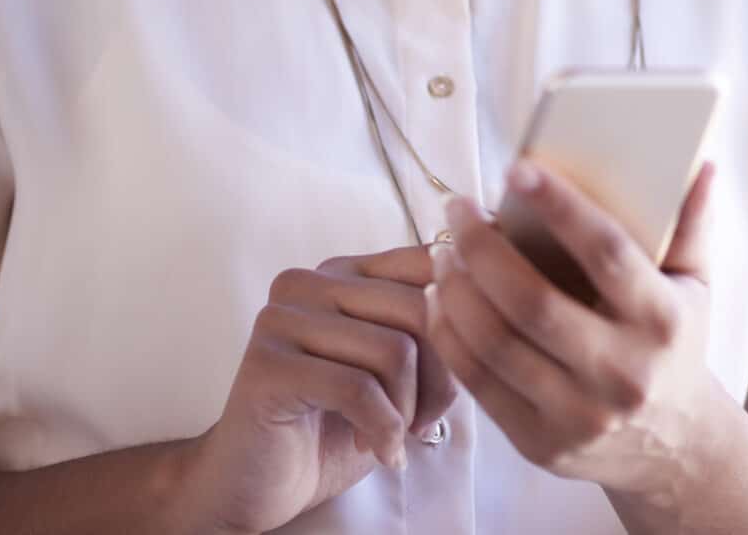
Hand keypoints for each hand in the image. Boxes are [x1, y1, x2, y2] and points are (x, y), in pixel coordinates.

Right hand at [178, 245, 459, 534]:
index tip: (457, 376)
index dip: (463, 324)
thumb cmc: (336, 427)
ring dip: (409, 409)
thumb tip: (489, 296)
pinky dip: (381, 429)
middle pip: (422, 307)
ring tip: (396, 436)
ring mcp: (282, 318)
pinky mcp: (266, 364)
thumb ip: (430, 328)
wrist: (257, 483)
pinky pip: (357, 388)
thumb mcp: (398, 369)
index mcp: (345, 270)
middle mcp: (310, 281)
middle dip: (442, 376)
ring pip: (394, 350)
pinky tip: (377, 450)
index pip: (431, 264)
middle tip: (427, 420)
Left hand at [425, 160, 727, 506]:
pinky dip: (450, 337)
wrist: (675, 447)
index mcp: (663, 321)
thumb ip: (693, 226)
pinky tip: (440, 300)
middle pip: (533, 302)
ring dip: (457, 290)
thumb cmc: (676, 347)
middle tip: (457, 210)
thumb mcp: (696, 286)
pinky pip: (479, 384)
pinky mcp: (541, 444)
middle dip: (482, 249)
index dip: (560, 208)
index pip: (607, 254)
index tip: (518, 170)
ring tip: (443, 252)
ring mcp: (579, 414)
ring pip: (497, 344)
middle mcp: (623, 371)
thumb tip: (700, 166)